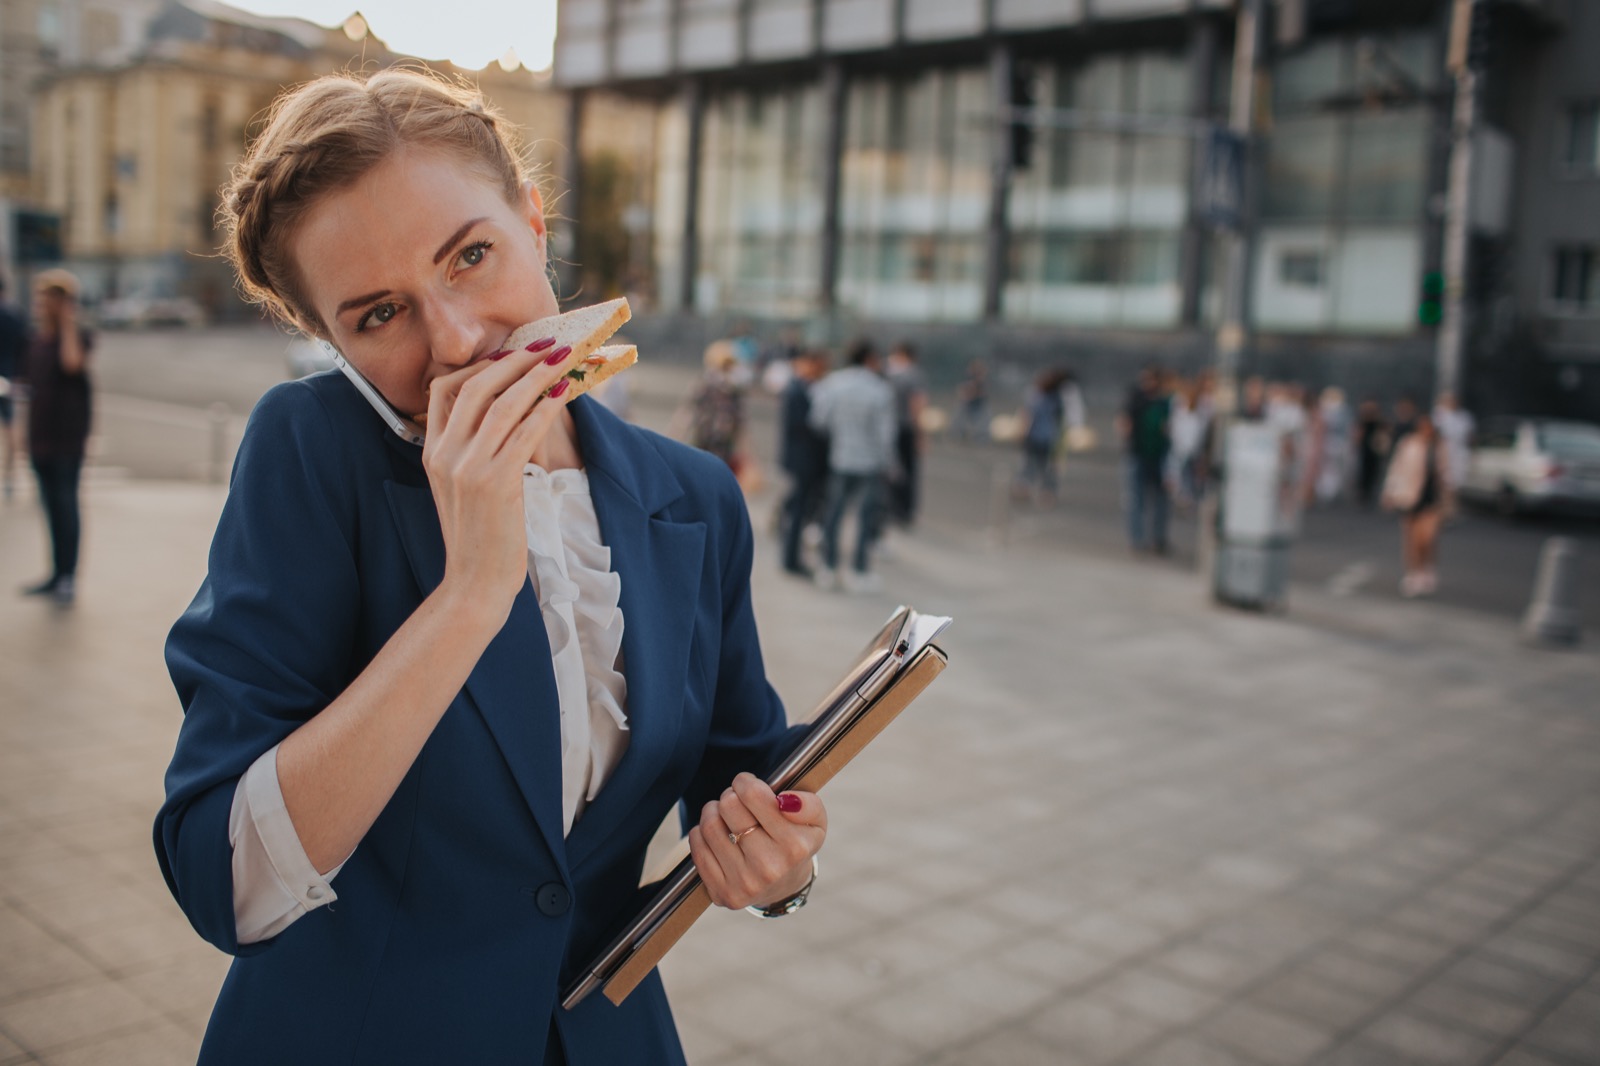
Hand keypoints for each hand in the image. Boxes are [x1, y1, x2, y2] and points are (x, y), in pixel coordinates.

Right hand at [421, 341, 565, 622]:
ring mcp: (467, 467)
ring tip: (563, 357)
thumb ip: (470, 454)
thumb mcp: (461, 489)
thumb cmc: (478, 538)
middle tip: (544, 343)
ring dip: (537, 374)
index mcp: (431, 452)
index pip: (443, 390)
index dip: (478, 366)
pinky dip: (546, 406)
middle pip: (476, 386)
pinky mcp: (496, 481)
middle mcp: (445, 454)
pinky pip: (524, 431)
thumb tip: (503, 419)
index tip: (509, 355)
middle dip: (514, 359)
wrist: (473, 583)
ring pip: (504, 403)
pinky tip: (564, 393)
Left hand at [688, 772, 825, 909]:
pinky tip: (716, 835)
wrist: (783, 886)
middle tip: (736, 802)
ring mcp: (744, 883)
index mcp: (794, 845)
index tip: (747, 786)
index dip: (745, 783)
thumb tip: (784, 801)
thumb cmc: (795, 842)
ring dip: (713, 812)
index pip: (753, 794)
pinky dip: (701, 834)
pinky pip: (697, 847)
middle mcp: (769, 867)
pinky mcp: (722, 893)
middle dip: (730, 796)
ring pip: (709, 825)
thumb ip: (808, 804)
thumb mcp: (815, 821)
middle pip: (728, 806)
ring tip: (724, 816)